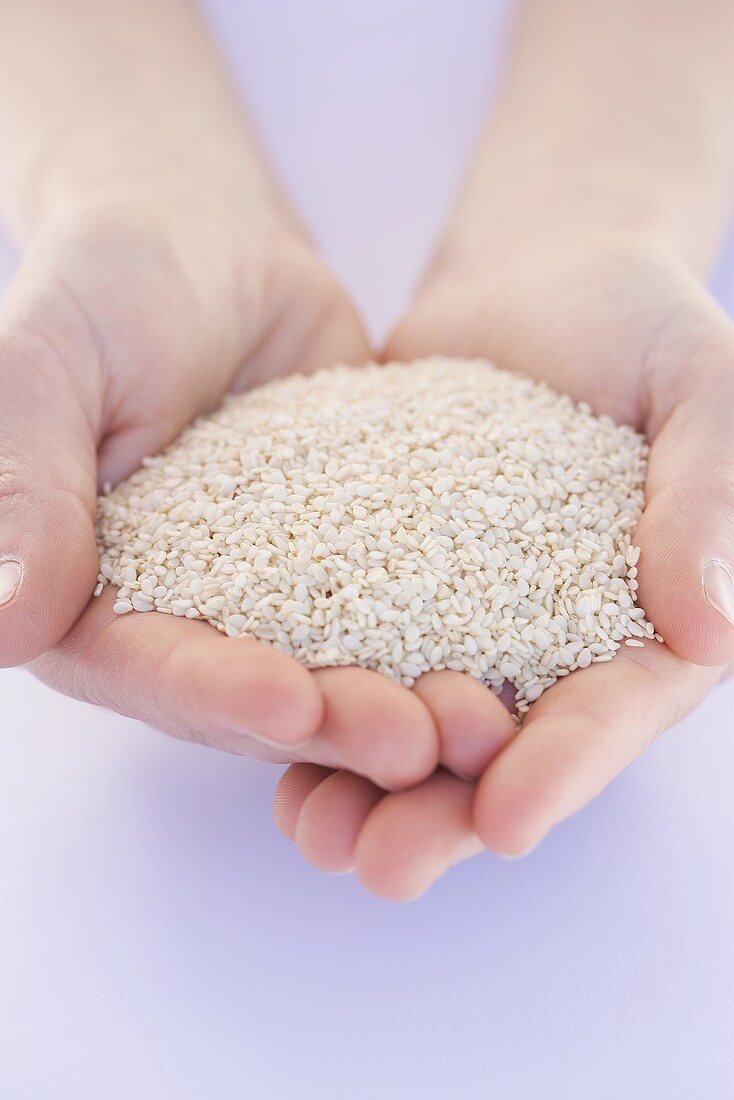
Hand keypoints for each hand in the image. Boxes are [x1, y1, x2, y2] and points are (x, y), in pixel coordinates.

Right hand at [0, 185, 445, 786]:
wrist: (206, 247)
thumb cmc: (105, 287)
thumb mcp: (46, 365)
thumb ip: (21, 486)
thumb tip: (3, 626)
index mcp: (85, 600)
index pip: (146, 667)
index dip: (216, 693)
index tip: (292, 706)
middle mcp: (178, 620)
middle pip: (254, 694)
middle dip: (334, 723)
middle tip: (419, 741)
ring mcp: (267, 600)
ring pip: (335, 669)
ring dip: (403, 702)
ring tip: (482, 721)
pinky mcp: (345, 565)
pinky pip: (397, 608)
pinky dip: (447, 636)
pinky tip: (512, 655)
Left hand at [276, 226, 731, 898]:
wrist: (542, 281)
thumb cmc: (644, 326)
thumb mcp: (702, 392)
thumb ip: (707, 501)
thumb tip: (714, 631)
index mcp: (643, 619)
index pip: (611, 710)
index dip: (564, 770)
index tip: (505, 822)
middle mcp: (550, 637)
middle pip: (503, 744)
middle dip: (443, 809)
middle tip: (382, 868)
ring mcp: (463, 612)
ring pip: (417, 715)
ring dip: (365, 782)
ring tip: (309, 834)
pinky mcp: (387, 574)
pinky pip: (351, 641)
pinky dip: (314, 692)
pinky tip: (263, 735)